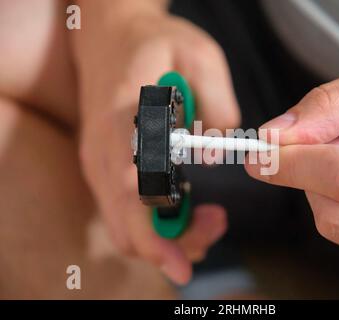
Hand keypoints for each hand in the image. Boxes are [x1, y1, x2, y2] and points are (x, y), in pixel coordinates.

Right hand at [72, 2, 239, 283]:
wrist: (111, 37)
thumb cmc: (157, 44)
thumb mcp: (199, 56)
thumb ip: (216, 103)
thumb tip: (214, 156)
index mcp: (122, 122)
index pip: (130, 190)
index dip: (154, 233)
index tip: (182, 263)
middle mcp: (103, 153)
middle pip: (127, 223)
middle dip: (173, 242)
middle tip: (216, 223)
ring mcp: (100, 165)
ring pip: (126, 226)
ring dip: (169, 235)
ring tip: (211, 216)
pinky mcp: (106, 170)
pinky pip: (127, 212)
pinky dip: (158, 222)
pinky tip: (188, 205)